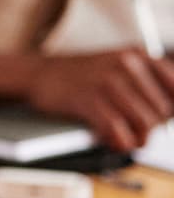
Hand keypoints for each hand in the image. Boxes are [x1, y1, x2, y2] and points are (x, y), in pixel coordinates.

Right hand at [29, 48, 173, 150]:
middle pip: (162, 109)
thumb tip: (170, 112)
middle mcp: (126, 65)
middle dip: (154, 128)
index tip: (162, 119)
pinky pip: (117, 129)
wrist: (38, 72)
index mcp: (138, 55)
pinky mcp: (88, 99)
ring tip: (131, 141)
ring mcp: (107, 81)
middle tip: (140, 134)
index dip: (172, 110)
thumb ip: (146, 81)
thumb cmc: (81, 75)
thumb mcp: (118, 65)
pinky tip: (114, 142)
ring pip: (144, 121)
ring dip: (140, 139)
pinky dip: (120, 142)